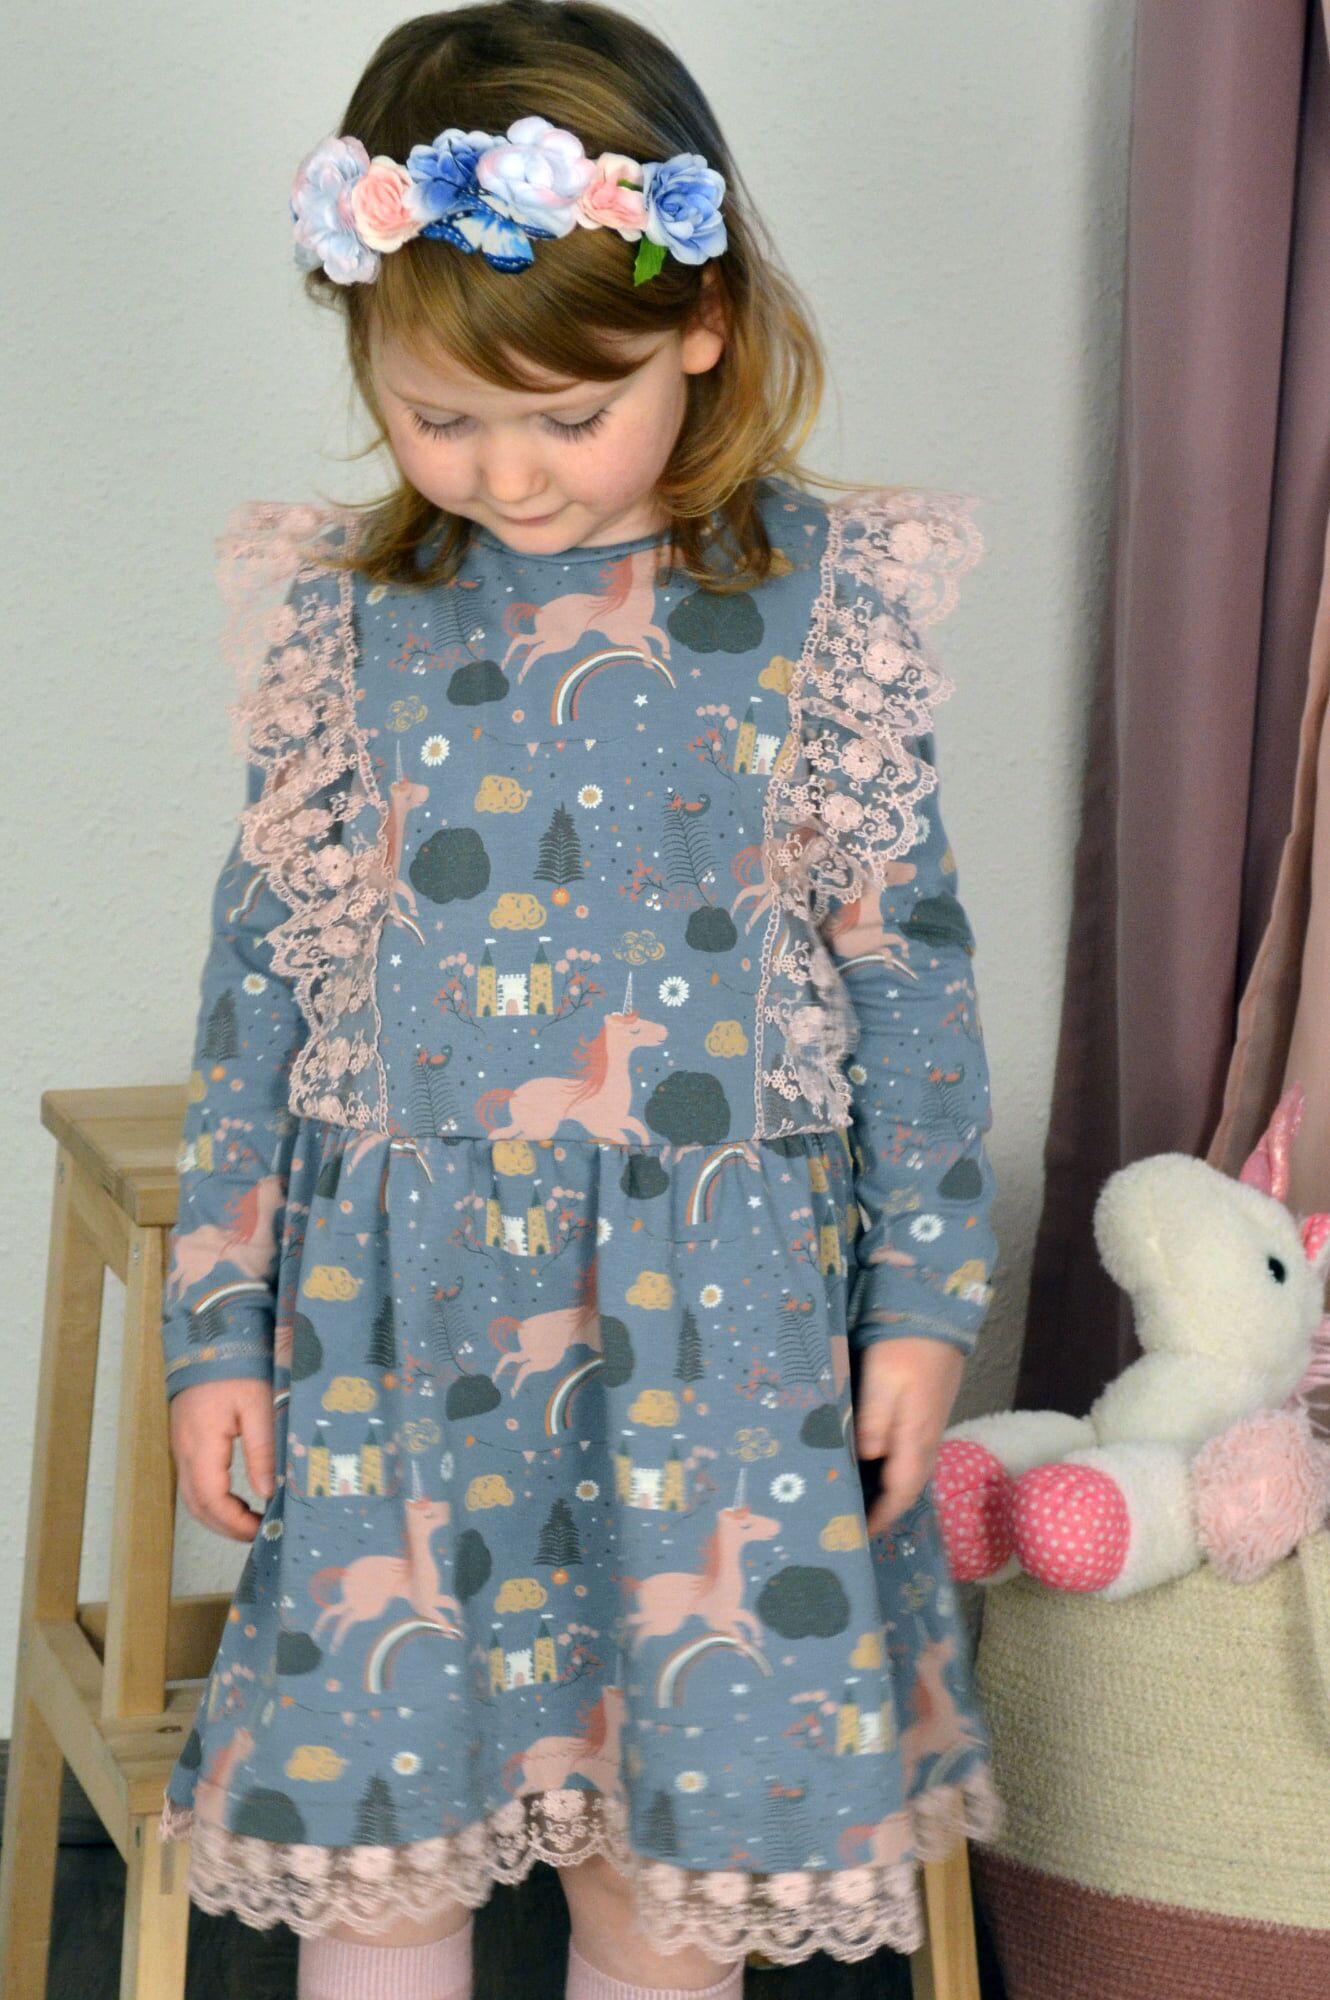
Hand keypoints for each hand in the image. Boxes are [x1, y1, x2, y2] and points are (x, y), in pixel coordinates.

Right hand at [169, 1379, 275, 1541]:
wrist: (209, 1335)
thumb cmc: (237, 1365)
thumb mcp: (259, 1405)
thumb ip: (262, 1450)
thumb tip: (268, 1492)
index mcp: (200, 1444)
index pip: (210, 1500)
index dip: (234, 1523)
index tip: (262, 1530)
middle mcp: (184, 1450)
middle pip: (197, 1505)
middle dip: (226, 1527)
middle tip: (259, 1534)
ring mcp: (181, 1445)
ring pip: (192, 1496)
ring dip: (218, 1516)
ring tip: (251, 1522)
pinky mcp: (187, 1440)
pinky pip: (194, 1481)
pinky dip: (213, 1499)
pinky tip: (238, 1500)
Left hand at [855, 1337, 965, 1537]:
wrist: (935, 1317)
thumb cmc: (903, 1348)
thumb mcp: (881, 1381)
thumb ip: (873, 1422)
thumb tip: (865, 1461)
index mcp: (916, 1437)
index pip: (900, 1492)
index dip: (881, 1516)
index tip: (859, 1535)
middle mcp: (927, 1439)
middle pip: (907, 1487)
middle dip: (884, 1510)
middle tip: (854, 1522)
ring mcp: (929, 1426)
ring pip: (909, 1471)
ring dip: (888, 1491)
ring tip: (858, 1500)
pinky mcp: (925, 1413)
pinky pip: (910, 1454)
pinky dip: (892, 1469)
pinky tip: (872, 1465)